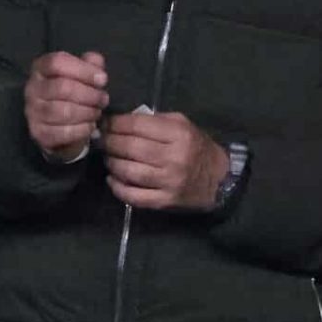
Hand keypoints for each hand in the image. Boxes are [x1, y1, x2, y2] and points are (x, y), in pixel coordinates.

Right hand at [24, 51, 108, 161]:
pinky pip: (64, 132)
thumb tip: (95, 62)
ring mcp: (32, 112)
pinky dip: (83, 129)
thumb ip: (90, 64)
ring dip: (88, 112)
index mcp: (40, 68)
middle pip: (62, 87)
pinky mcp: (39, 133)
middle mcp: (32, 89)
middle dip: (90, 94)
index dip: (83, 70)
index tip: (103, 80)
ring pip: (64, 111)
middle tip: (104, 99)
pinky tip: (90, 126)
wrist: (58, 125)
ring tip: (97, 112)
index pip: (57, 63)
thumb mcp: (82, 74)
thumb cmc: (72, 93)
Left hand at [101, 111, 226, 210]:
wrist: (221, 180)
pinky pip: (133, 196)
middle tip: (100, 140)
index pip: (136, 125)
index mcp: (178, 134)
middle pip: (129, 147)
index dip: (114, 123)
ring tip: (108, 158)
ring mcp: (168, 181)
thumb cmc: (196, 147)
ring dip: (111, 163)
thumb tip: (119, 121)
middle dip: (109, 142)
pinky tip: (112, 179)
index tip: (104, 124)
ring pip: (128, 171)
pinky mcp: (165, 201)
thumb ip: (153, 120)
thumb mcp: (182, 124)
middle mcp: (173, 157)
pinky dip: (118, 188)